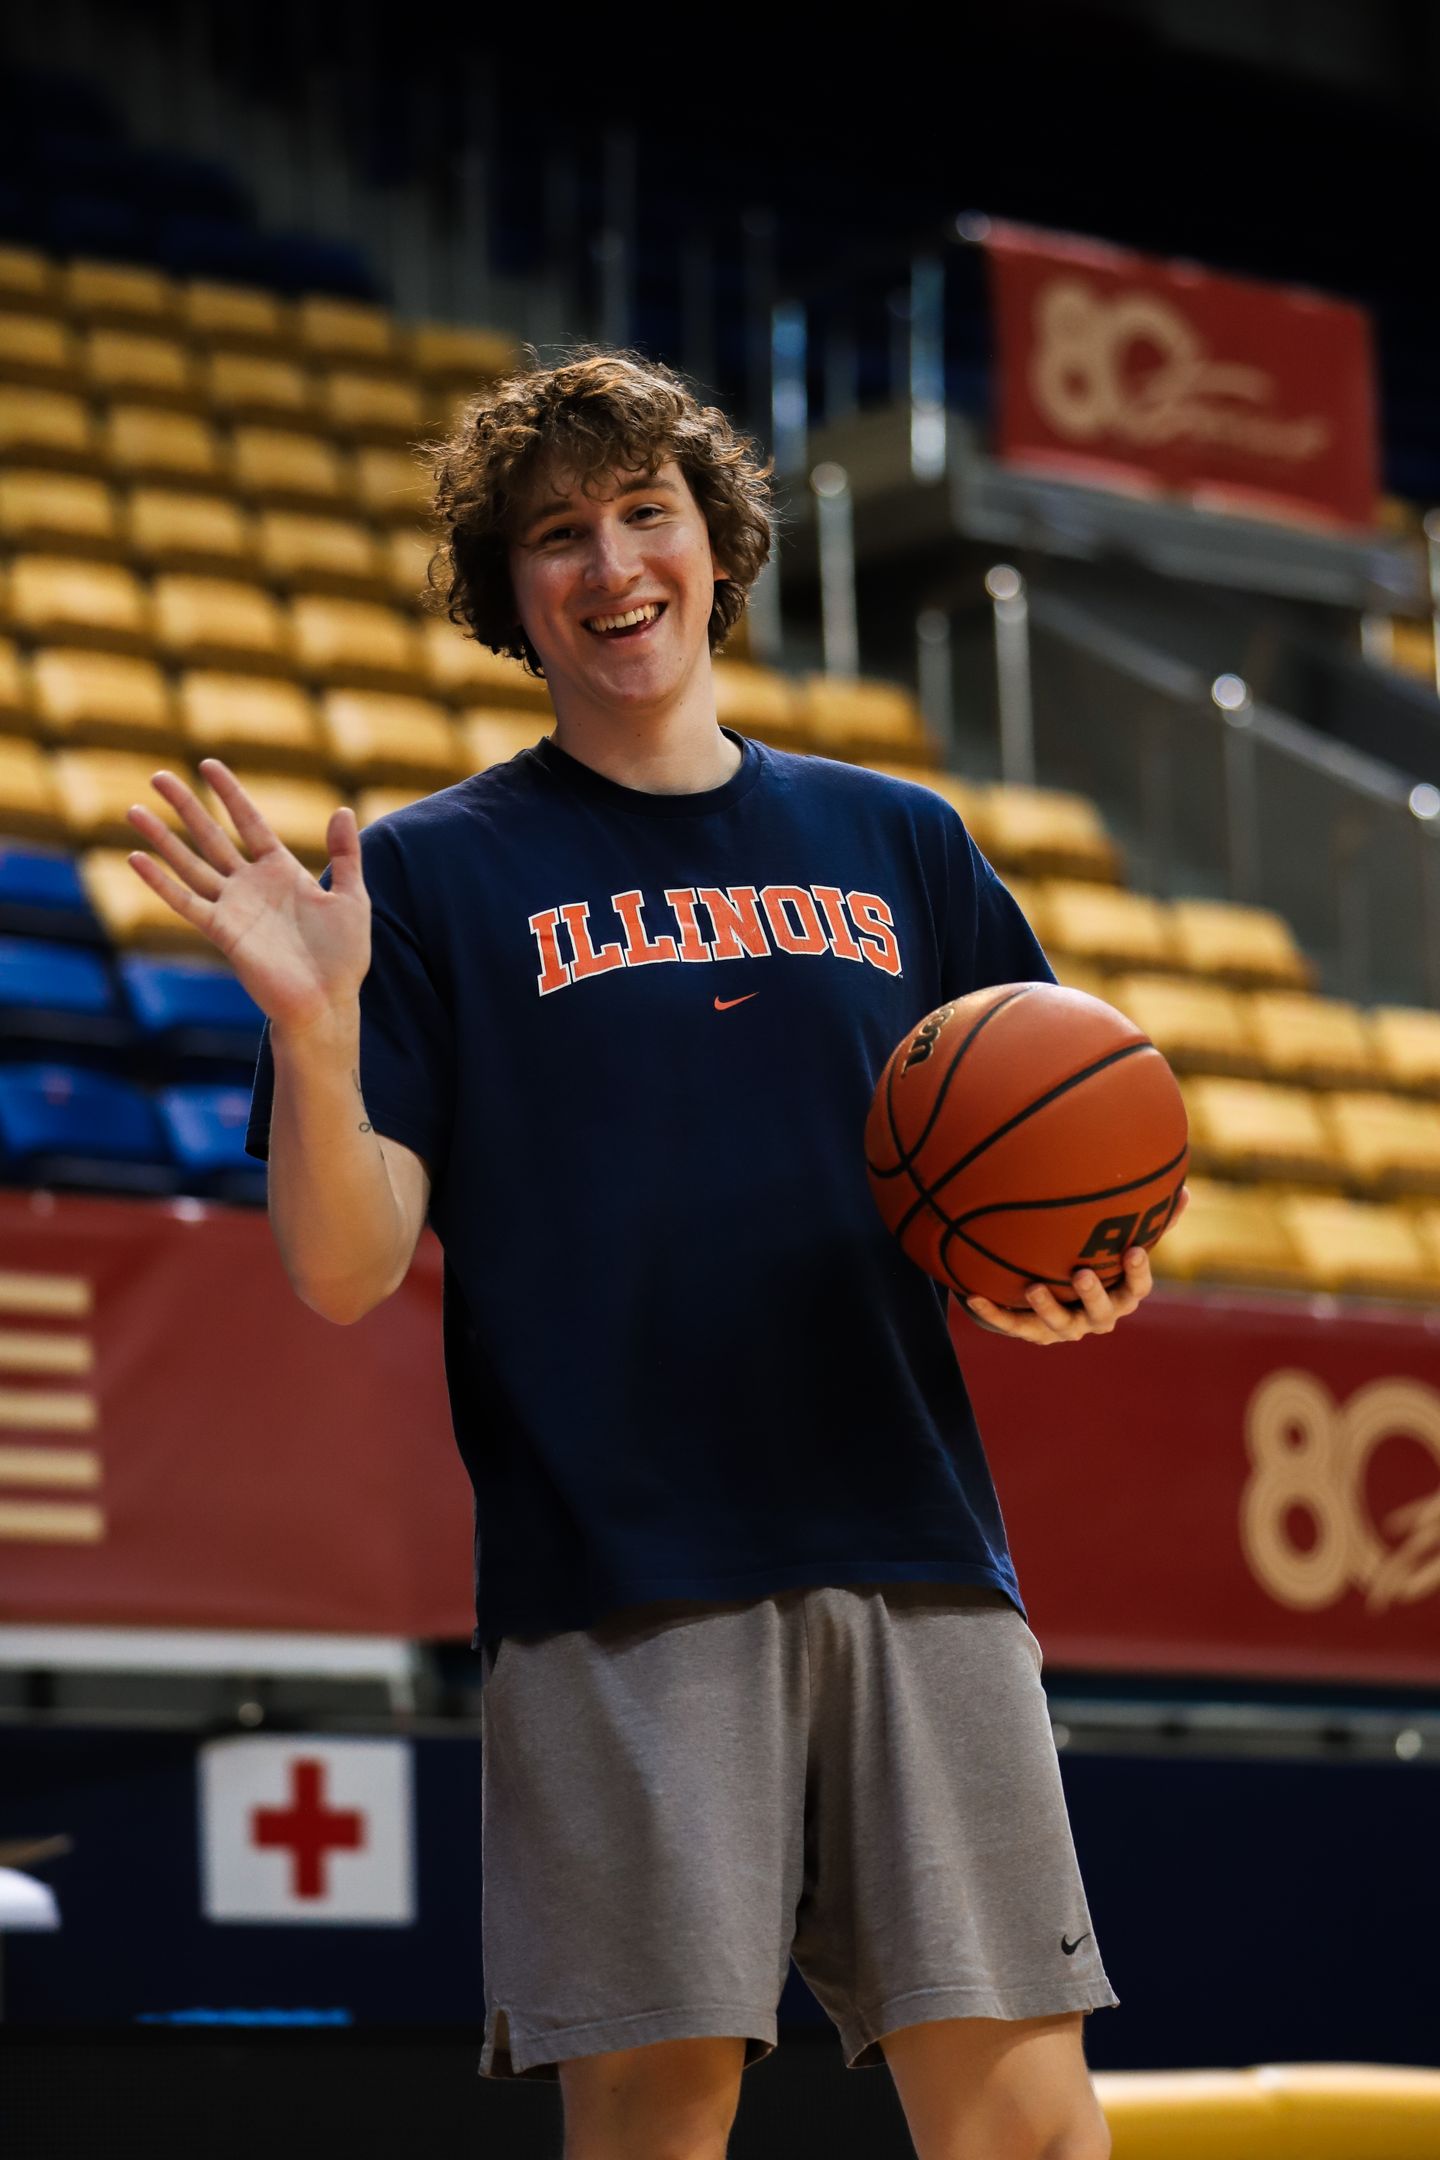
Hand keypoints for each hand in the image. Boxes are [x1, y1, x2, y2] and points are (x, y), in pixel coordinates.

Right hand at [126, 758, 370, 1033]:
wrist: (328, 1002)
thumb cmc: (343, 956)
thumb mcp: (353, 898)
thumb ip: (346, 855)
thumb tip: (343, 810)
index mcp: (281, 871)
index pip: (248, 822)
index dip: (229, 793)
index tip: (209, 764)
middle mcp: (251, 885)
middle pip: (211, 836)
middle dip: (185, 806)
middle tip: (158, 776)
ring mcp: (234, 907)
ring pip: (190, 864)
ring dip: (162, 838)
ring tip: (134, 810)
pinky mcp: (222, 932)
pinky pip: (186, 902)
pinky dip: (160, 882)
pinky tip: (136, 859)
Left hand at [964, 1186, 1190, 1344]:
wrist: (1056, 1299)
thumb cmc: (1097, 1262)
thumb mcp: (1123, 1242)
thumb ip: (1153, 1222)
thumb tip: (1187, 1190)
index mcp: (1122, 1296)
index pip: (1137, 1288)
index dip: (1136, 1272)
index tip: (1132, 1249)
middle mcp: (1097, 1318)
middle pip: (1100, 1312)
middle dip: (1092, 1295)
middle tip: (1081, 1273)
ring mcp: (1065, 1329)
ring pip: (1058, 1325)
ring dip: (1047, 1308)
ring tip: (1032, 1287)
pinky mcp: (1033, 1333)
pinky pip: (1011, 1324)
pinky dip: (992, 1313)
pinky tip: (972, 1296)